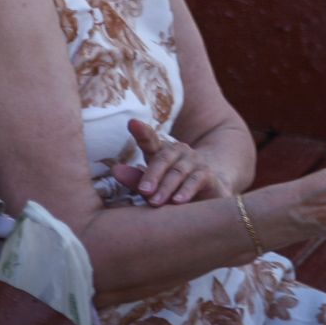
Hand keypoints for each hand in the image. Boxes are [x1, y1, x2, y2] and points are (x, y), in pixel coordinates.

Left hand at [111, 118, 230, 205]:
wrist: (210, 190)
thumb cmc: (174, 187)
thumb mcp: (154, 184)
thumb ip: (136, 179)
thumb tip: (115, 170)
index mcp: (162, 152)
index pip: (150, 140)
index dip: (142, 132)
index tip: (132, 123)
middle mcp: (179, 152)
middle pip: (163, 158)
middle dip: (153, 174)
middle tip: (143, 190)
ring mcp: (195, 161)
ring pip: (179, 171)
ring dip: (167, 187)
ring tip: (155, 201)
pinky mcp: (208, 175)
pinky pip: (196, 180)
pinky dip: (187, 190)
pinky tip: (178, 201)